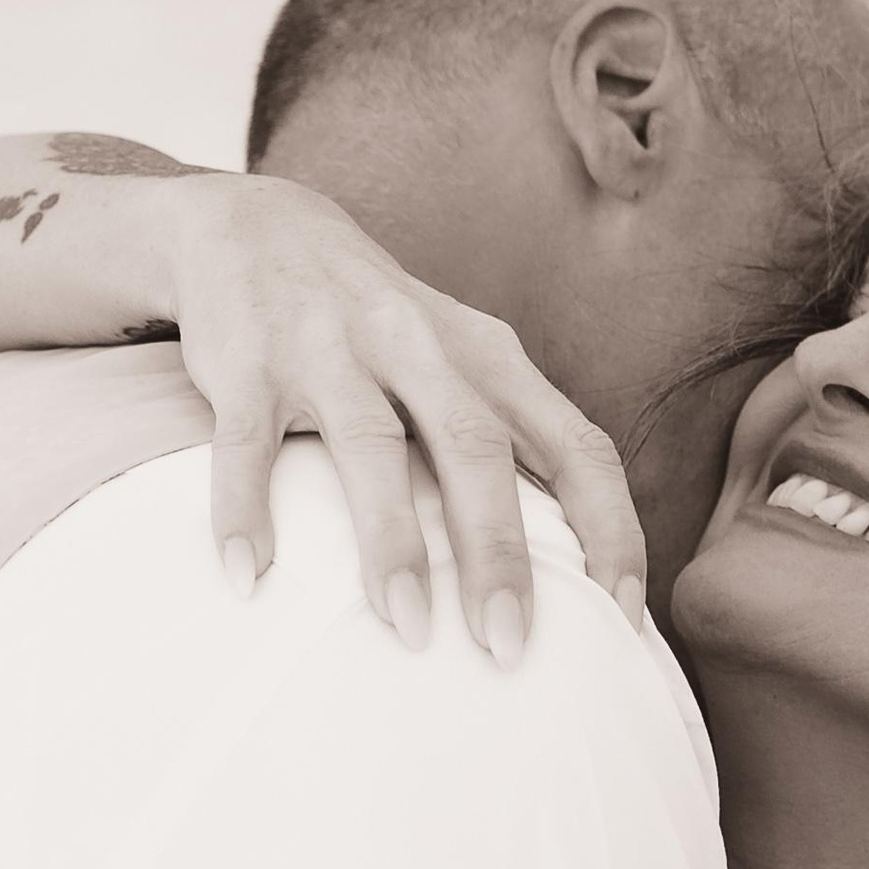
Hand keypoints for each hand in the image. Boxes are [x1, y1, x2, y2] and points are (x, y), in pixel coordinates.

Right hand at [157, 175, 647, 659]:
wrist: (250, 222)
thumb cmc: (375, 322)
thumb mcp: (458, 358)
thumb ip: (511, 440)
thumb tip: (576, 567)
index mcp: (486, 356)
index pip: (574, 443)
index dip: (609, 526)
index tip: (622, 614)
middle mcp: (416, 343)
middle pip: (476, 447)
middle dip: (498, 550)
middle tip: (509, 647)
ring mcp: (328, 347)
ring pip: (372, 445)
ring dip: (391, 540)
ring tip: (406, 628)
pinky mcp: (246, 362)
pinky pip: (246, 445)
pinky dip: (246, 511)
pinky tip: (248, 578)